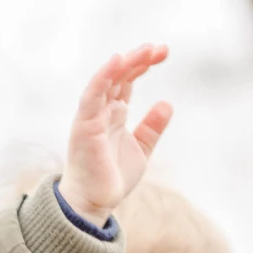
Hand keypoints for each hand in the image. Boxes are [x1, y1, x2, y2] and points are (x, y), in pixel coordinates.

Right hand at [57, 46, 171, 224]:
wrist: (95, 203)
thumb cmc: (112, 178)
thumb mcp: (141, 149)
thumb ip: (152, 128)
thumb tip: (167, 104)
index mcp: (113, 113)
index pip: (126, 81)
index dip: (142, 65)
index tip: (162, 52)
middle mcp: (101, 110)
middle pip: (119, 76)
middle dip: (139, 60)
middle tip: (161, 48)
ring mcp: (92, 116)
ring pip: (108, 81)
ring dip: (126, 63)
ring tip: (146, 51)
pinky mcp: (85, 125)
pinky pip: (93, 95)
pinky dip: (103, 76)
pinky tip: (117, 60)